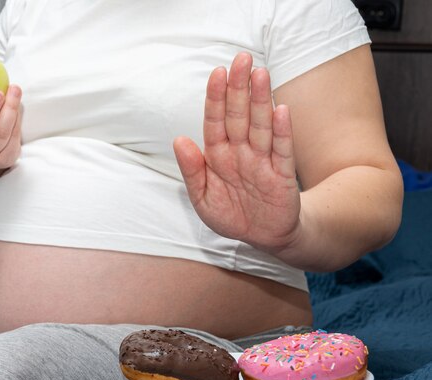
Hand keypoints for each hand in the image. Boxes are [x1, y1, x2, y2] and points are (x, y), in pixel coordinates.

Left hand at [173, 53, 300, 251]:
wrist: (264, 237)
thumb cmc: (232, 214)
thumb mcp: (203, 198)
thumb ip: (192, 170)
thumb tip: (179, 140)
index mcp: (218, 156)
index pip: (216, 122)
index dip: (216, 98)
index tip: (217, 73)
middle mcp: (241, 152)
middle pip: (239, 116)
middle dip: (239, 88)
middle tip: (241, 59)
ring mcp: (262, 161)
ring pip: (260, 126)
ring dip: (260, 101)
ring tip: (260, 74)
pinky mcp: (282, 175)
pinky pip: (282, 150)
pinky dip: (281, 131)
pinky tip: (280, 110)